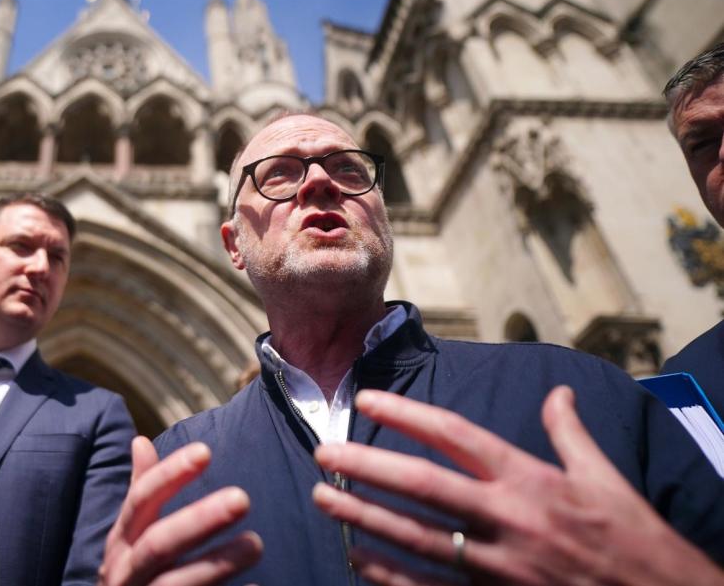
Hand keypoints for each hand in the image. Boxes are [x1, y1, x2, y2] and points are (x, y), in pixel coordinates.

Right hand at [97, 436, 261, 585]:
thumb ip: (139, 493)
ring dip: (217, 563)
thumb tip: (139, 440)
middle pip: (159, 543)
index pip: (141, 500)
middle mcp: (126, 571)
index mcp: (121, 541)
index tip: (205, 451)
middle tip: (242, 499)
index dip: (170, 475)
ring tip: (256, 544)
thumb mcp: (127, 536)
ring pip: (176, 583)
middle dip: (199, 520)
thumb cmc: (132, 575)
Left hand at [310, 387, 723, 585]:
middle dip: (366, 466)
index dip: (406, 413)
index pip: (456, 435)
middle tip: (324, 453)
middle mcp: (510, 519)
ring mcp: (499, 567)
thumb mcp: (608, 480)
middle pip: (423, 484)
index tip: (365, 398)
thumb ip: (571, 435)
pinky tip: (357, 559)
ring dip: (364, 517)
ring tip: (324, 498)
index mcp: (532, 480)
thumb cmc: (636, 542)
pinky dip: (388, 575)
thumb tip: (559, 393)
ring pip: (416, 538)